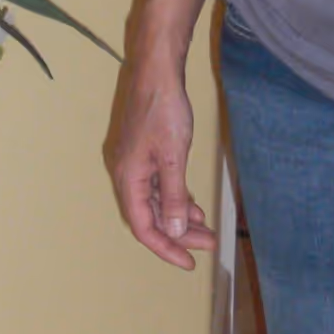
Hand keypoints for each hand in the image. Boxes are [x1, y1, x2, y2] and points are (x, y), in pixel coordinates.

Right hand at [109, 58, 217, 269]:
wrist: (156, 70)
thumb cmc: (163, 110)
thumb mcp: (173, 157)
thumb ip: (174, 196)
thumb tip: (175, 231)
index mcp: (127, 178)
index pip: (143, 227)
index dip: (165, 248)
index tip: (189, 262)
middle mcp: (125, 174)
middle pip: (150, 217)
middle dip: (178, 234)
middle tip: (208, 245)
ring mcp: (133, 163)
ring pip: (155, 202)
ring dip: (178, 217)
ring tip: (206, 229)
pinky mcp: (143, 152)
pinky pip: (157, 186)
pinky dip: (175, 198)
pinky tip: (193, 205)